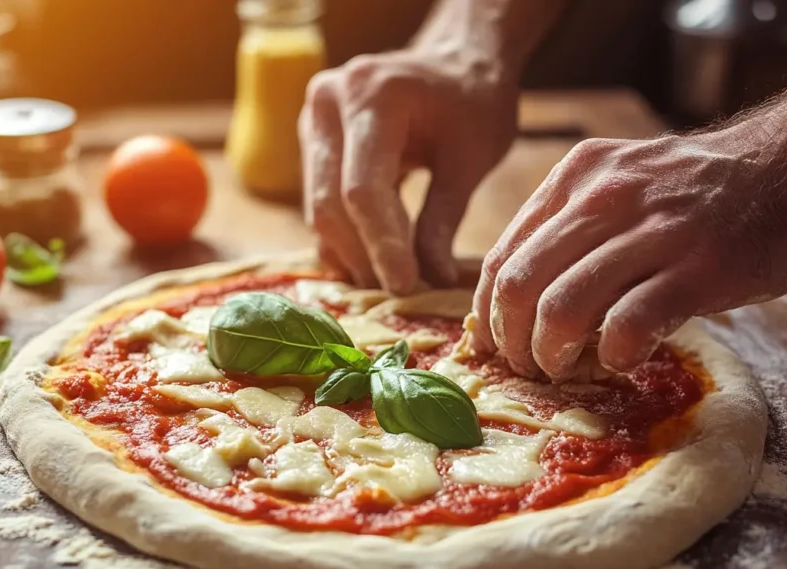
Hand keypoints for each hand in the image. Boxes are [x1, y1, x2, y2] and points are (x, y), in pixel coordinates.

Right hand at [299, 45, 516, 293]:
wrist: (457, 59)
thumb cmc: (474, 101)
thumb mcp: (470, 160)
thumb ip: (443, 220)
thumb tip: (429, 282)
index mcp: (372, 95)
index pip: (363, 190)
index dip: (382, 245)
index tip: (406, 286)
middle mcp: (327, 102)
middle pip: (329, 202)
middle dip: (363, 255)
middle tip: (398, 292)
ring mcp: (312, 120)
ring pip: (318, 207)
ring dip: (351, 252)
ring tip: (390, 281)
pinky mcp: (313, 141)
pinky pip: (318, 200)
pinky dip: (344, 236)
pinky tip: (373, 260)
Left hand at [471, 116, 786, 380]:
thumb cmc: (689, 194)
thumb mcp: (615, 185)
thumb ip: (565, 230)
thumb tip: (509, 299)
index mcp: (574, 178)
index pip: (501, 257)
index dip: (486, 312)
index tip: (492, 344)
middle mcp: (604, 197)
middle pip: (520, 286)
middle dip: (511, 341)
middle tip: (526, 366)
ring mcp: (652, 231)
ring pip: (563, 307)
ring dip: (551, 354)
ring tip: (562, 369)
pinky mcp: (697, 268)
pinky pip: (629, 324)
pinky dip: (613, 354)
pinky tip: (619, 359)